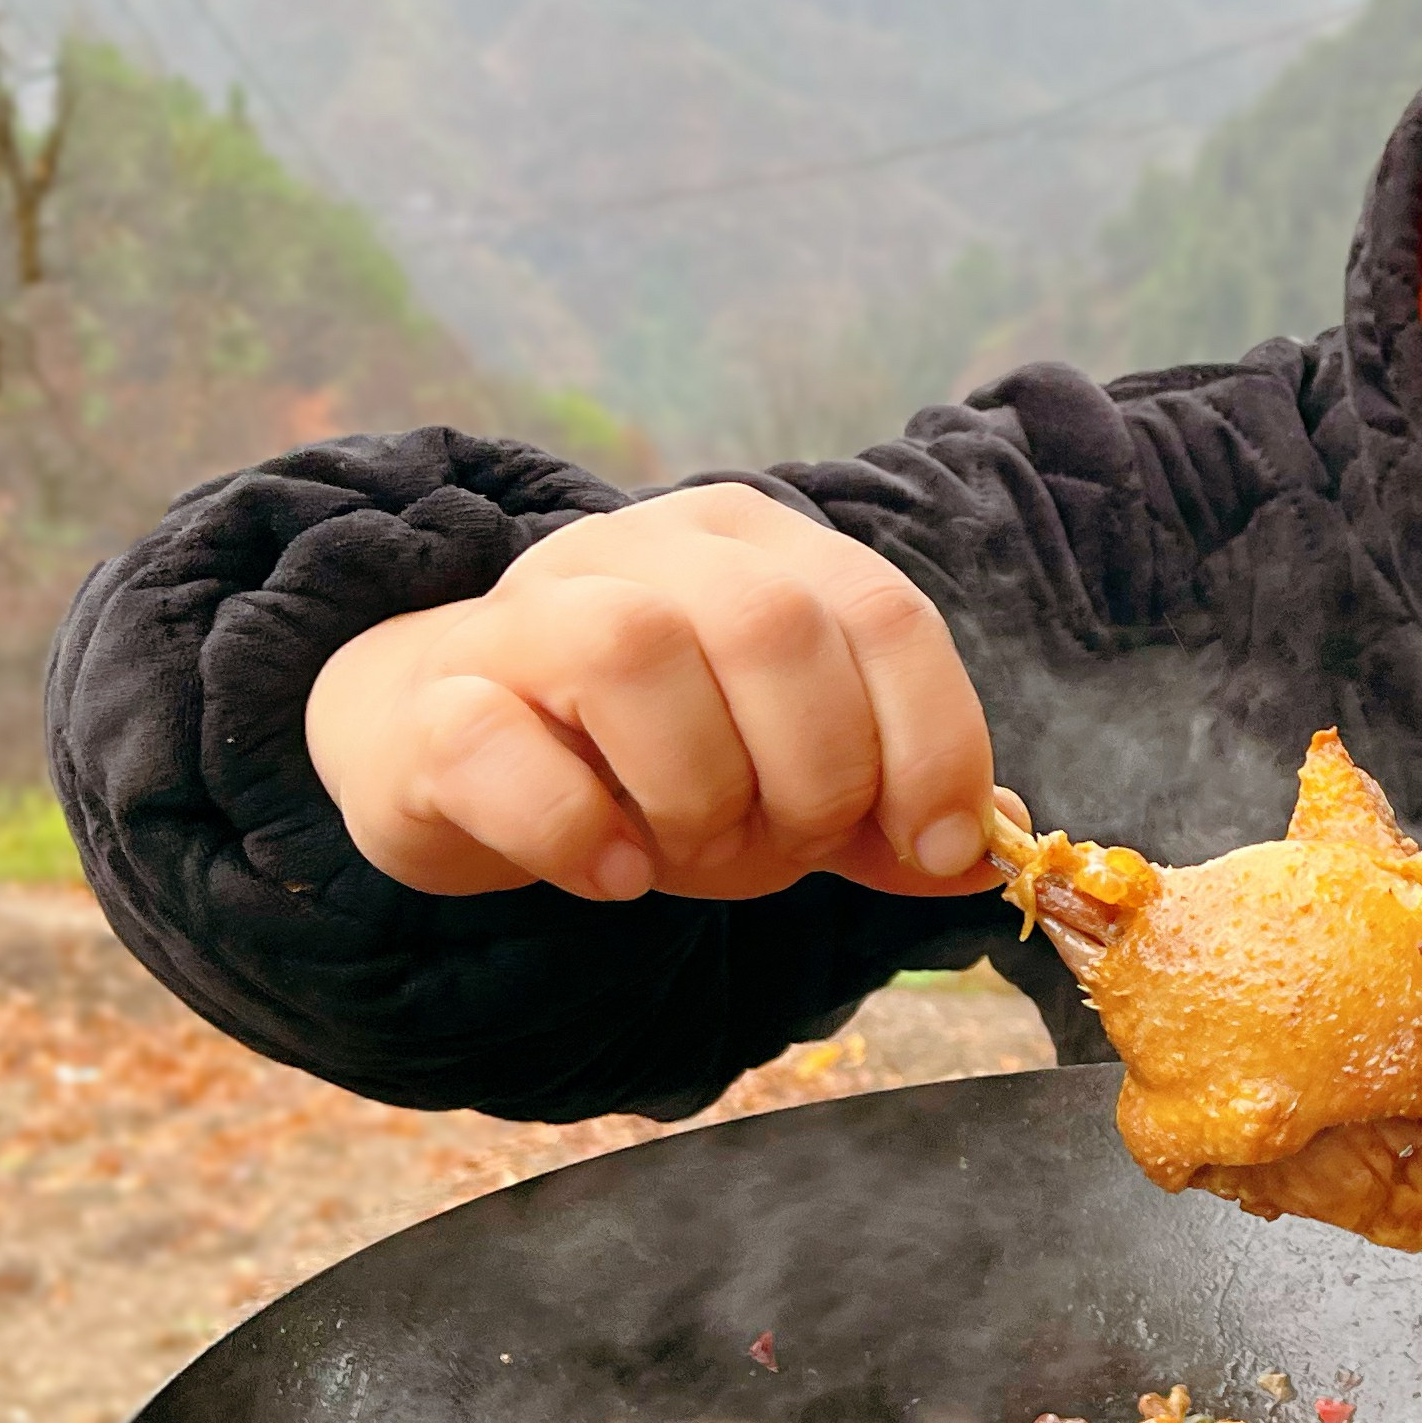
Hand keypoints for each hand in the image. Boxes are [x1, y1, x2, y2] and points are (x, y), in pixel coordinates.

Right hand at [306, 484, 997, 903]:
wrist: (455, 751)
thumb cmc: (651, 760)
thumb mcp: (787, 780)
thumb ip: (883, 811)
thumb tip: (987, 853)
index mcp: (759, 547)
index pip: (885, 610)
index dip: (933, 738)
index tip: (935, 847)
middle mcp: (646, 549)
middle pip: (773, 627)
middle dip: (813, 773)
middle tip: (783, 849)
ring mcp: (527, 613)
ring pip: (637, 654)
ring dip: (696, 793)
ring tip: (688, 852)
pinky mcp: (434, 702)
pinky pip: (500, 742)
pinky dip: (575, 827)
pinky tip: (614, 875)